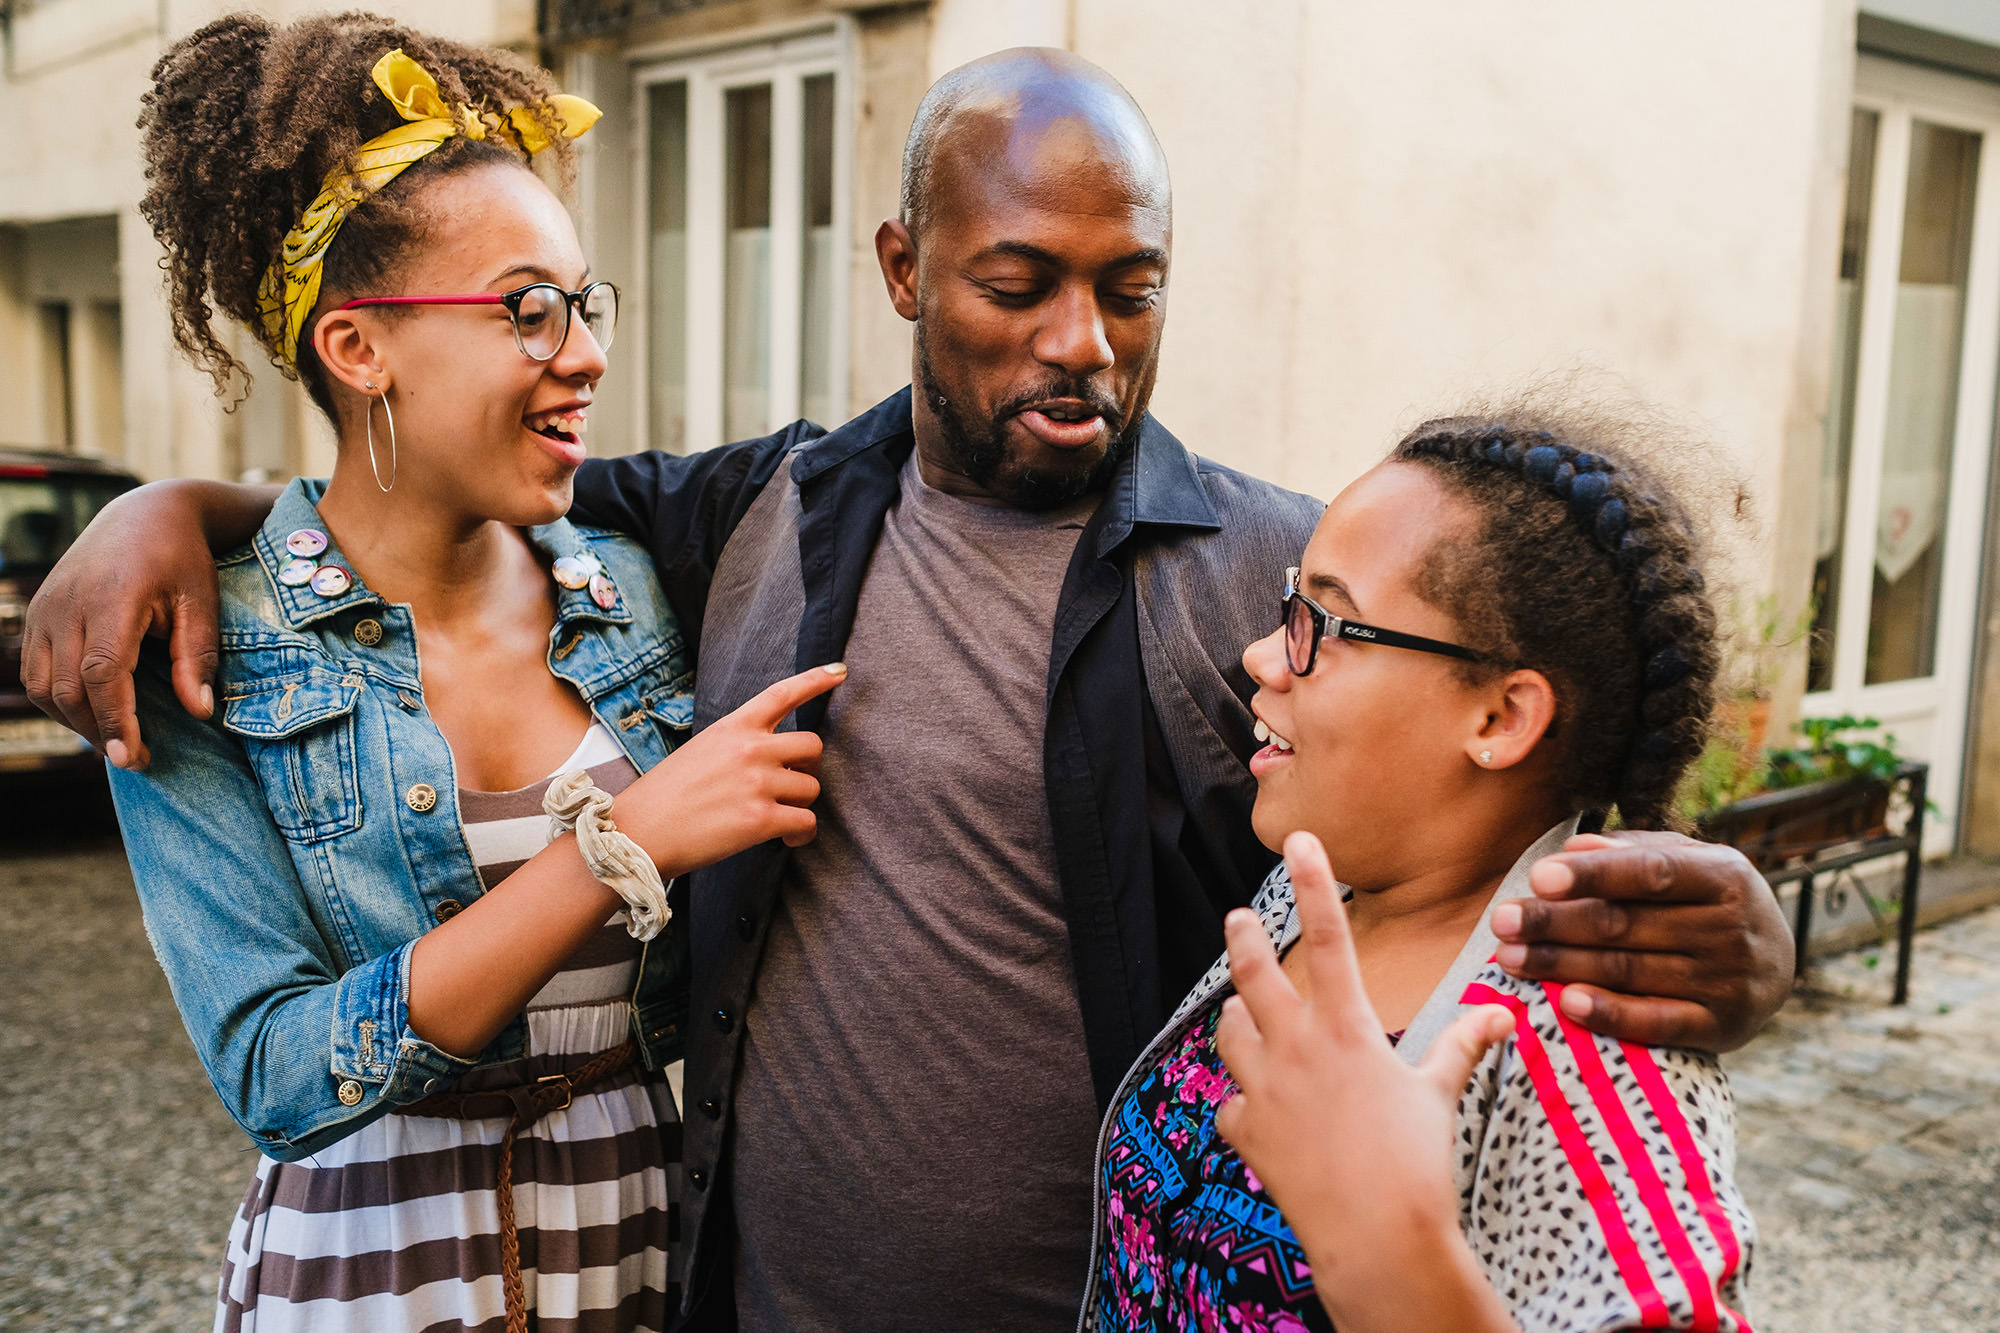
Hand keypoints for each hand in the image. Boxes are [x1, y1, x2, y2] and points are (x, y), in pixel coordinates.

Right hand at [22, 481, 240, 768]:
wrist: (144, 514)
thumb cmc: (181, 559)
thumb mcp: (202, 602)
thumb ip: (197, 656)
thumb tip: (199, 711)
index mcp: (111, 598)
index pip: (101, 673)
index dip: (115, 720)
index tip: (134, 757)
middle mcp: (66, 604)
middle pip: (66, 687)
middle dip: (99, 731)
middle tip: (137, 758)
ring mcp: (45, 608)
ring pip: (41, 685)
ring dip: (74, 720)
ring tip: (116, 740)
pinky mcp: (37, 613)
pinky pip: (32, 670)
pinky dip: (56, 700)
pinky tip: (91, 713)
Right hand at [612, 664, 845, 876]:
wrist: (637, 832)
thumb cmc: (664, 796)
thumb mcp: (701, 751)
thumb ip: (738, 747)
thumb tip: (773, 762)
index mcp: (733, 727)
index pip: (782, 695)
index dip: (815, 680)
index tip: (840, 671)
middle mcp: (750, 749)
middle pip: (813, 746)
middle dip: (807, 767)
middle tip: (789, 785)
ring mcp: (757, 783)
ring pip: (811, 788)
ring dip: (800, 805)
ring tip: (780, 819)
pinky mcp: (760, 819)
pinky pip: (806, 822)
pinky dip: (801, 833)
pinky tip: (785, 838)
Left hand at [1214, 831, 1517, 1332]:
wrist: (1378, 1237)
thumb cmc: (1416, 1164)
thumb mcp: (1439, 1095)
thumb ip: (1461, 1046)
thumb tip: (1503, 1013)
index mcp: (1347, 1029)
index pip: (1329, 938)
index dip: (1313, 882)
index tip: (1298, 842)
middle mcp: (1296, 1048)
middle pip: (1254, 973)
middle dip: (1244, 938)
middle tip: (1240, 918)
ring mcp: (1262, 1088)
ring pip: (1229, 1031)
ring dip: (1238, 1019)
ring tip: (1245, 1013)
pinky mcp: (1245, 1131)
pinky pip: (1229, 1104)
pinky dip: (1242, 1103)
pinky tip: (1256, 1109)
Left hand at [1490, 830, 1792, 1052]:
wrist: (1776, 963)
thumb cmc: (1708, 900)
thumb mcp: (1687, 862)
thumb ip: (1631, 851)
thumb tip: (1572, 848)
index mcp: (1723, 876)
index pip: (1650, 872)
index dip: (1593, 875)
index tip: (1538, 877)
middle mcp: (1731, 928)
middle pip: (1626, 924)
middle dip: (1555, 922)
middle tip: (1501, 922)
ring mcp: (1729, 981)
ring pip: (1629, 971)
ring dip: (1561, 965)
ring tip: (1510, 958)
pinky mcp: (1722, 1027)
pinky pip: (1656, 1022)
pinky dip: (1610, 1014)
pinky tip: (1565, 1002)